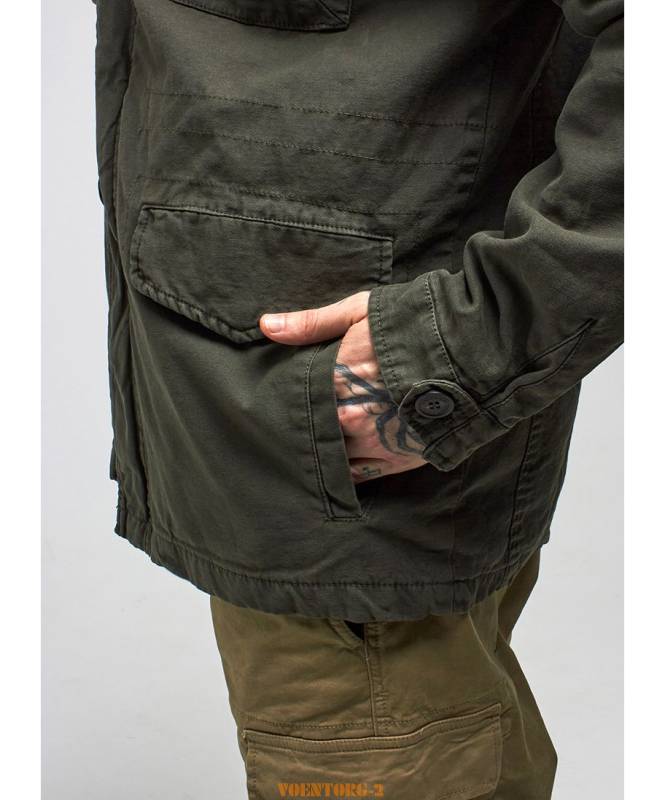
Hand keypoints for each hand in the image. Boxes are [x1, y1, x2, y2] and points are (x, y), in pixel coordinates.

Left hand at [260, 292, 425, 482]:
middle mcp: (348, 415)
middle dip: (302, 429)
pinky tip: (337, 467)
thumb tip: (266, 325)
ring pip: (330, 456)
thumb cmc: (415, 324)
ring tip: (315, 448)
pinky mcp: (395, 460)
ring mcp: (372, 441)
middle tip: (289, 431)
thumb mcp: (361, 310)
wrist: (473, 351)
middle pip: (310, 431)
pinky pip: (356, 476)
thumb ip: (312, 323)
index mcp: (334, 378)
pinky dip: (343, 472)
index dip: (285, 402)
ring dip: (323, 451)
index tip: (275, 403)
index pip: (293, 399)